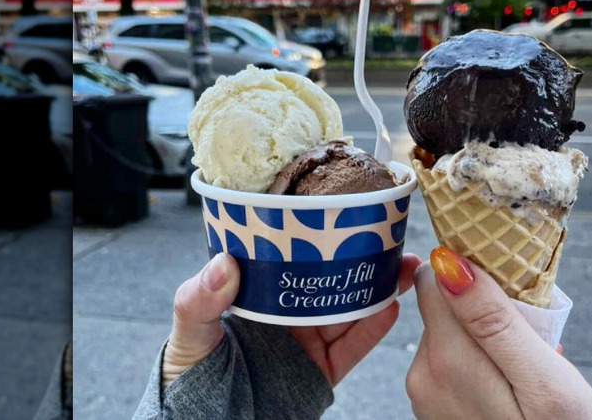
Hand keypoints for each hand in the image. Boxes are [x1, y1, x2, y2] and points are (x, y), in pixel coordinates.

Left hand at [163, 252, 421, 387]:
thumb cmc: (191, 377)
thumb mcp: (189, 333)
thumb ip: (200, 300)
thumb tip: (224, 263)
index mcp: (259, 296)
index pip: (292, 258)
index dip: (317, 237)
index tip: (339, 215)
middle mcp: (288, 314)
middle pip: (331, 279)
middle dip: (359, 257)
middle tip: (386, 235)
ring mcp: (308, 342)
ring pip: (350, 308)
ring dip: (377, 286)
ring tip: (402, 264)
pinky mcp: (322, 371)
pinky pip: (353, 347)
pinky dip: (373, 328)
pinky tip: (391, 305)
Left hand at [406, 247, 591, 419]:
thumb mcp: (540, 374)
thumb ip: (490, 318)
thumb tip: (445, 262)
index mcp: (444, 362)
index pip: (434, 281)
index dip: (470, 271)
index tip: (505, 283)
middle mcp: (423, 378)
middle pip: (444, 307)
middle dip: (485, 309)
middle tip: (529, 333)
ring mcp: (427, 396)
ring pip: (452, 333)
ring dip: (487, 334)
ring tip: (527, 360)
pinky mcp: (438, 406)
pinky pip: (455, 361)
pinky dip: (484, 359)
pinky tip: (514, 379)